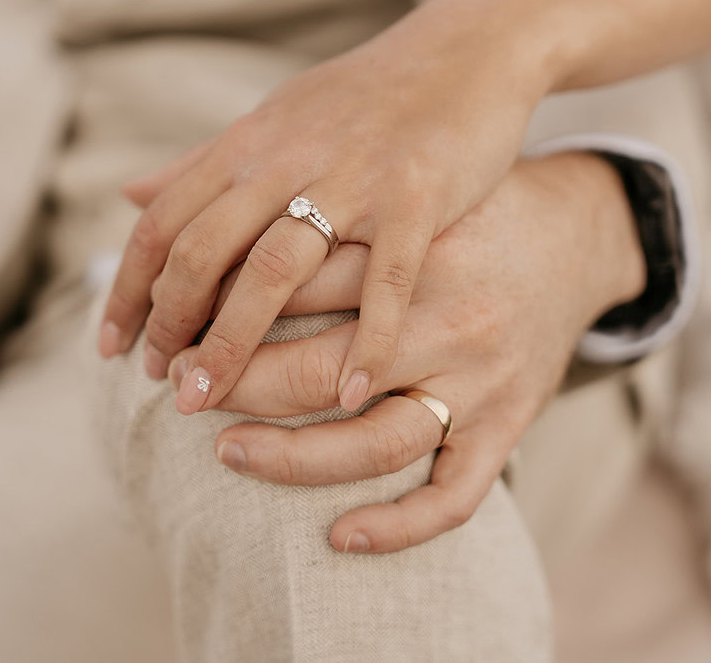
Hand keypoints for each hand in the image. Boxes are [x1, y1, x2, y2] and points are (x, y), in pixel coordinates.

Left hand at [97, 0, 560, 415]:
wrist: (462, 54)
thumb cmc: (362, 98)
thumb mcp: (270, 119)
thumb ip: (201, 163)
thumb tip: (129, 193)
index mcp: (248, 145)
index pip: (163, 224)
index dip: (128, 290)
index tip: (111, 348)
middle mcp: (286, 161)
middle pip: (203, 252)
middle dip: (170, 325)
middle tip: (160, 382)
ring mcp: (351, 179)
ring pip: (273, 269)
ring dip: (234, 342)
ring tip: (211, 399)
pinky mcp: (416, 196)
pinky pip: (385, 279)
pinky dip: (367, 339)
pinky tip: (349, 395)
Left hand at [166, 152, 645, 552]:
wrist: (575, 228)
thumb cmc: (462, 203)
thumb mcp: (383, 178)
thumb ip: (282, 183)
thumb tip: (135, 185)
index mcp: (409, 242)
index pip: (290, 284)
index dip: (214, 309)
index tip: (166, 326)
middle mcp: (447, 311)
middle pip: (318, 366)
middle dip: (235, 385)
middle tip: (181, 390)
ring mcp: (480, 373)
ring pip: (375, 438)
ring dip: (293, 458)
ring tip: (228, 453)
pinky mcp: (510, 418)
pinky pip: (455, 491)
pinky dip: (398, 524)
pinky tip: (339, 534)